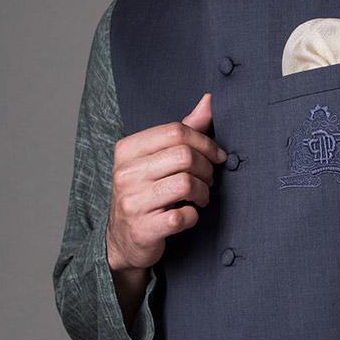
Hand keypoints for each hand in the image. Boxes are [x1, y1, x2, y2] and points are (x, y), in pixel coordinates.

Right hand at [106, 93, 225, 274]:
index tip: (217, 155)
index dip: (205, 142)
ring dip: (204, 191)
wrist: (122, 240)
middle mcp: (125, 174)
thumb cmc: (145, 192)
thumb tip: (209, 100)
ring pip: (186, 184)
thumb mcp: (156, 158)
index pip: (176, 131)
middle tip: (209, 178)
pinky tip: (189, 215)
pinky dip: (194, 216)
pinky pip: (183, 216)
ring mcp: (132, 202)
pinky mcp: (143, 229)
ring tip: (202, 196)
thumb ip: (183, 130)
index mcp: (127, 149)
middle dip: (207, 168)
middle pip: (184, 156)